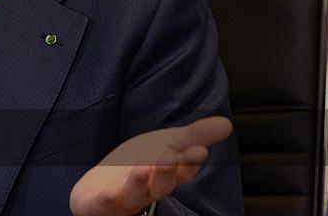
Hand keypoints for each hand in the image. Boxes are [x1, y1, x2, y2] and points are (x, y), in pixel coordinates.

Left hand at [69, 116, 231, 215]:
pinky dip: (107, 198)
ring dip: (140, 182)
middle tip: (173, 156)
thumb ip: (194, 136)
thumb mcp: (166, 146)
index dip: (189, 160)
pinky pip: (104, 202)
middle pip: (161, 184)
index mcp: (164, 174)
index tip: (200, 149)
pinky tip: (109, 192)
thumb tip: (228, 123)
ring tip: (143, 167)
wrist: (99, 189)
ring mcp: (124, 197)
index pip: (181, 169)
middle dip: (168, 172)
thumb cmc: (136, 168)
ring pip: (135, 193)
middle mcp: (148, 189)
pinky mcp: (100, 203)